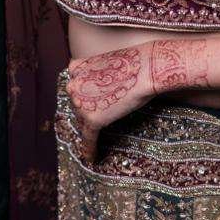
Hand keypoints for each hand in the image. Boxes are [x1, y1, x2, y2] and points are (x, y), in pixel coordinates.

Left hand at [66, 37, 211, 160]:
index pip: (76, 88)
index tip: (87, 104)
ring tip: (100, 133)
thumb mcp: (107, 63)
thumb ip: (97, 76)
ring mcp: (81, 104)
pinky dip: (90, 149)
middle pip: (77, 105)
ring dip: (91, 126)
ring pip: (83, 121)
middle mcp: (73, 86)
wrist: (145, 69)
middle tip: (102, 115)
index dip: (84, 97)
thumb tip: (100, 90)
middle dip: (87, 110)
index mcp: (76, 68)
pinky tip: (92, 157)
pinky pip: (88, 139)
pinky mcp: (92, 120)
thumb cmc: (133, 63)